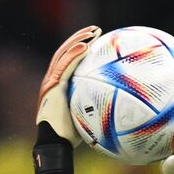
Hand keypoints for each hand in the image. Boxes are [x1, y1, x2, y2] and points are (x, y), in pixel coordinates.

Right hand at [36, 25, 100, 146]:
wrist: (56, 144)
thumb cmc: (73, 136)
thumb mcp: (87, 115)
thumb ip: (98, 104)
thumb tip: (123, 105)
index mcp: (58, 85)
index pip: (67, 60)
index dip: (79, 47)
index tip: (95, 40)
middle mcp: (52, 80)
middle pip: (64, 51)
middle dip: (79, 38)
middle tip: (96, 30)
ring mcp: (50, 82)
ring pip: (63, 54)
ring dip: (78, 40)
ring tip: (93, 31)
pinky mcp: (52, 86)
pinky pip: (65, 66)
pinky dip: (75, 55)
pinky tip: (87, 47)